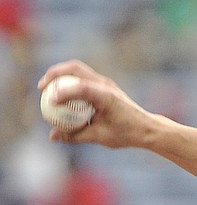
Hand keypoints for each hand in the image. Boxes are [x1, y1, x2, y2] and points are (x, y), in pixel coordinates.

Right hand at [38, 60, 157, 148]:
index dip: (62, 92)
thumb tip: (52, 136)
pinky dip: (69, 82)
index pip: (81, 87)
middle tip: (42, 86)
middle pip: (75, 68)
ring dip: (61, 74)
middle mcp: (106, 85)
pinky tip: (60, 94)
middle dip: (55, 73)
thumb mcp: (99, 136)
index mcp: (107, 96)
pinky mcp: (104, 86)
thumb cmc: (126, 133)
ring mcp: (105, 83)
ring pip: (78, 70)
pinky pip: (83, 78)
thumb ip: (75, 135)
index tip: (48, 101)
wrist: (146, 127)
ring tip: (46, 87)